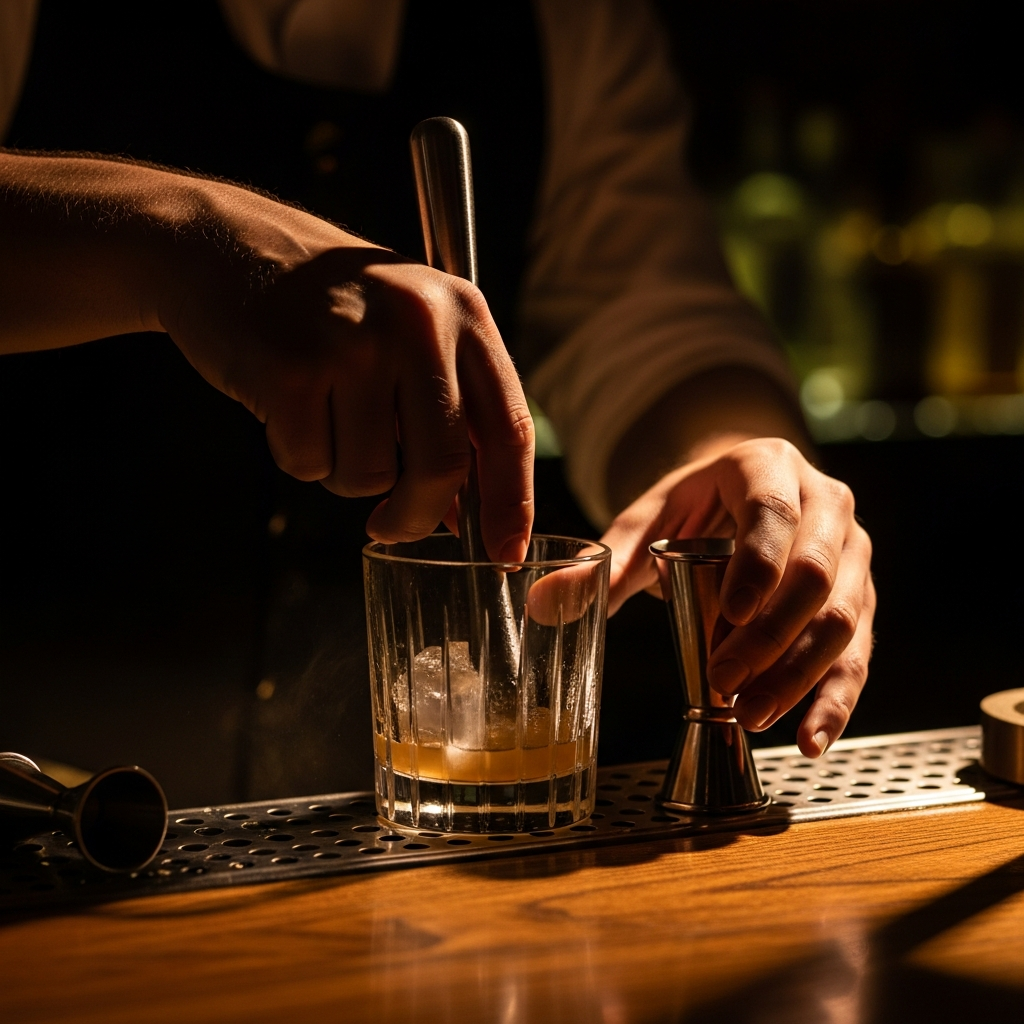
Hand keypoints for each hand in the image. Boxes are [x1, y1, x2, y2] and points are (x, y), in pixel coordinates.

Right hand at [159, 184, 534, 560]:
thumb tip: (459, 515)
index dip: (511, 501)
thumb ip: (445, 413)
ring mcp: (353, 342)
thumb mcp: (408, 332)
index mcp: (462, 312)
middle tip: (391, 525)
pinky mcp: (289, 367)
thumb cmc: (327, 305)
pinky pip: (309, 464)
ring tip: (322, 412)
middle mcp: (418, 321)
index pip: (509, 427)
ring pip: (369, 477)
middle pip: (441, 467)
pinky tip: (285, 404)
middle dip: (415, 515)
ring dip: (342, 471)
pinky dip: (297, 454)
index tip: (504, 552)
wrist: (226, 245)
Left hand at [601, 438, 873, 756]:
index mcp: (770, 467)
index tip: (729, 614)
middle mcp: (826, 502)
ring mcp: (852, 550)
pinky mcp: (861, 595)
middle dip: (770, 637)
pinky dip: (836, 699)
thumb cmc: (696, 503)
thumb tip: (543, 603)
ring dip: (800, 675)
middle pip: (815, 573)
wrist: (743, 493)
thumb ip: (604, 559)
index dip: (757, 566)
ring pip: (843, 617)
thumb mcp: (648, 517)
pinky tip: (810, 739)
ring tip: (753, 716)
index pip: (774, 514)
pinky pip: (859, 650)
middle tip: (725, 683)